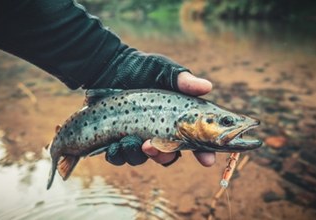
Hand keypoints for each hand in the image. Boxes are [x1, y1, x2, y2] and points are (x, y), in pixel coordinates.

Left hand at [97, 48, 214, 166]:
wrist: (108, 68)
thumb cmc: (141, 67)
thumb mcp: (163, 70)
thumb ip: (183, 80)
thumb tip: (207, 87)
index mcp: (176, 120)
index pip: (195, 141)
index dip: (204, 153)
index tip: (207, 160)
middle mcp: (159, 133)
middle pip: (168, 155)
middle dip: (163, 156)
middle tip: (155, 147)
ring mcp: (137, 139)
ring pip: (143, 158)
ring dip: (138, 154)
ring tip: (130, 140)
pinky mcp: (116, 141)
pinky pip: (119, 157)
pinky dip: (118, 154)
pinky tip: (114, 143)